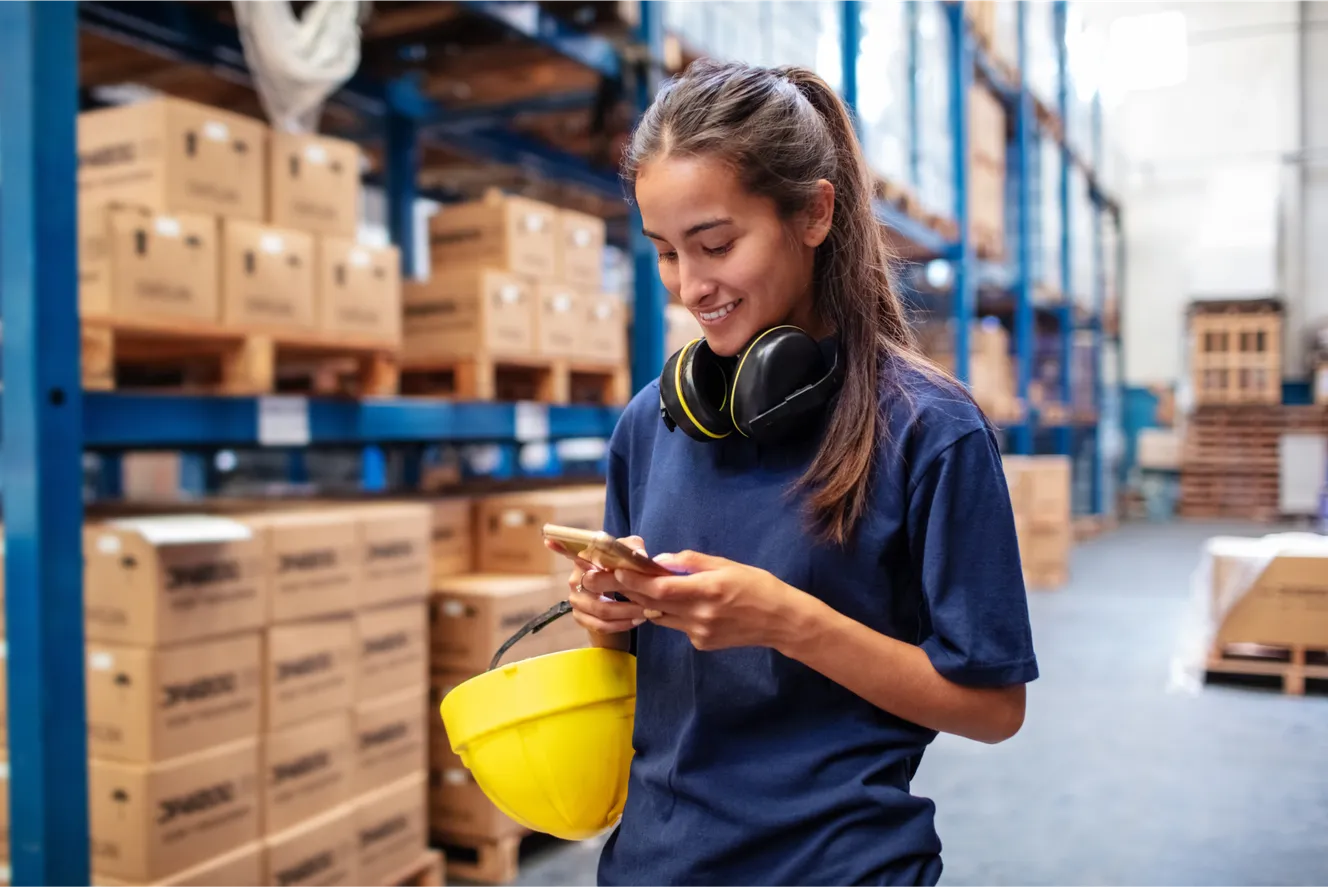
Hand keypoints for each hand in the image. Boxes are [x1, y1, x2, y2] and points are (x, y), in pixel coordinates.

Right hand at [545, 535, 647, 639]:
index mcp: (583, 560)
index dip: (560, 547)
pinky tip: (635, 620)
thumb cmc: (623, 569)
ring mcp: (576, 600)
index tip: (549, 540)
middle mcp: (574, 579)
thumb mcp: (629, 553)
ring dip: (626, 613)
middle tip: (646, 600)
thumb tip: (639, 554)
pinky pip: (600, 626)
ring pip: (601, 611)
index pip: (569, 552)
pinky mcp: (580, 618)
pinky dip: (620, 625)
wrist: (620, 596)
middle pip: (595, 588)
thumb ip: (633, 547)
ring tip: (646, 612)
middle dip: (623, 595)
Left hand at [612, 550, 802, 651]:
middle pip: (654, 603)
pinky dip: (673, 614)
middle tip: (612, 578)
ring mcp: (699, 633)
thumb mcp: (727, 565)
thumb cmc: (757, 586)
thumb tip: (660, 560)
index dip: (635, 580)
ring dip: (648, 603)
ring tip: (637, 588)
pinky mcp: (701, 644)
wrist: (780, 621)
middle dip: (631, 590)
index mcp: (708, 590)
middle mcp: (700, 614)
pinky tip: (682, 604)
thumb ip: (692, 562)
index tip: (618, 570)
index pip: (661, 588)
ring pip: (662, 616)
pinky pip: (678, 626)